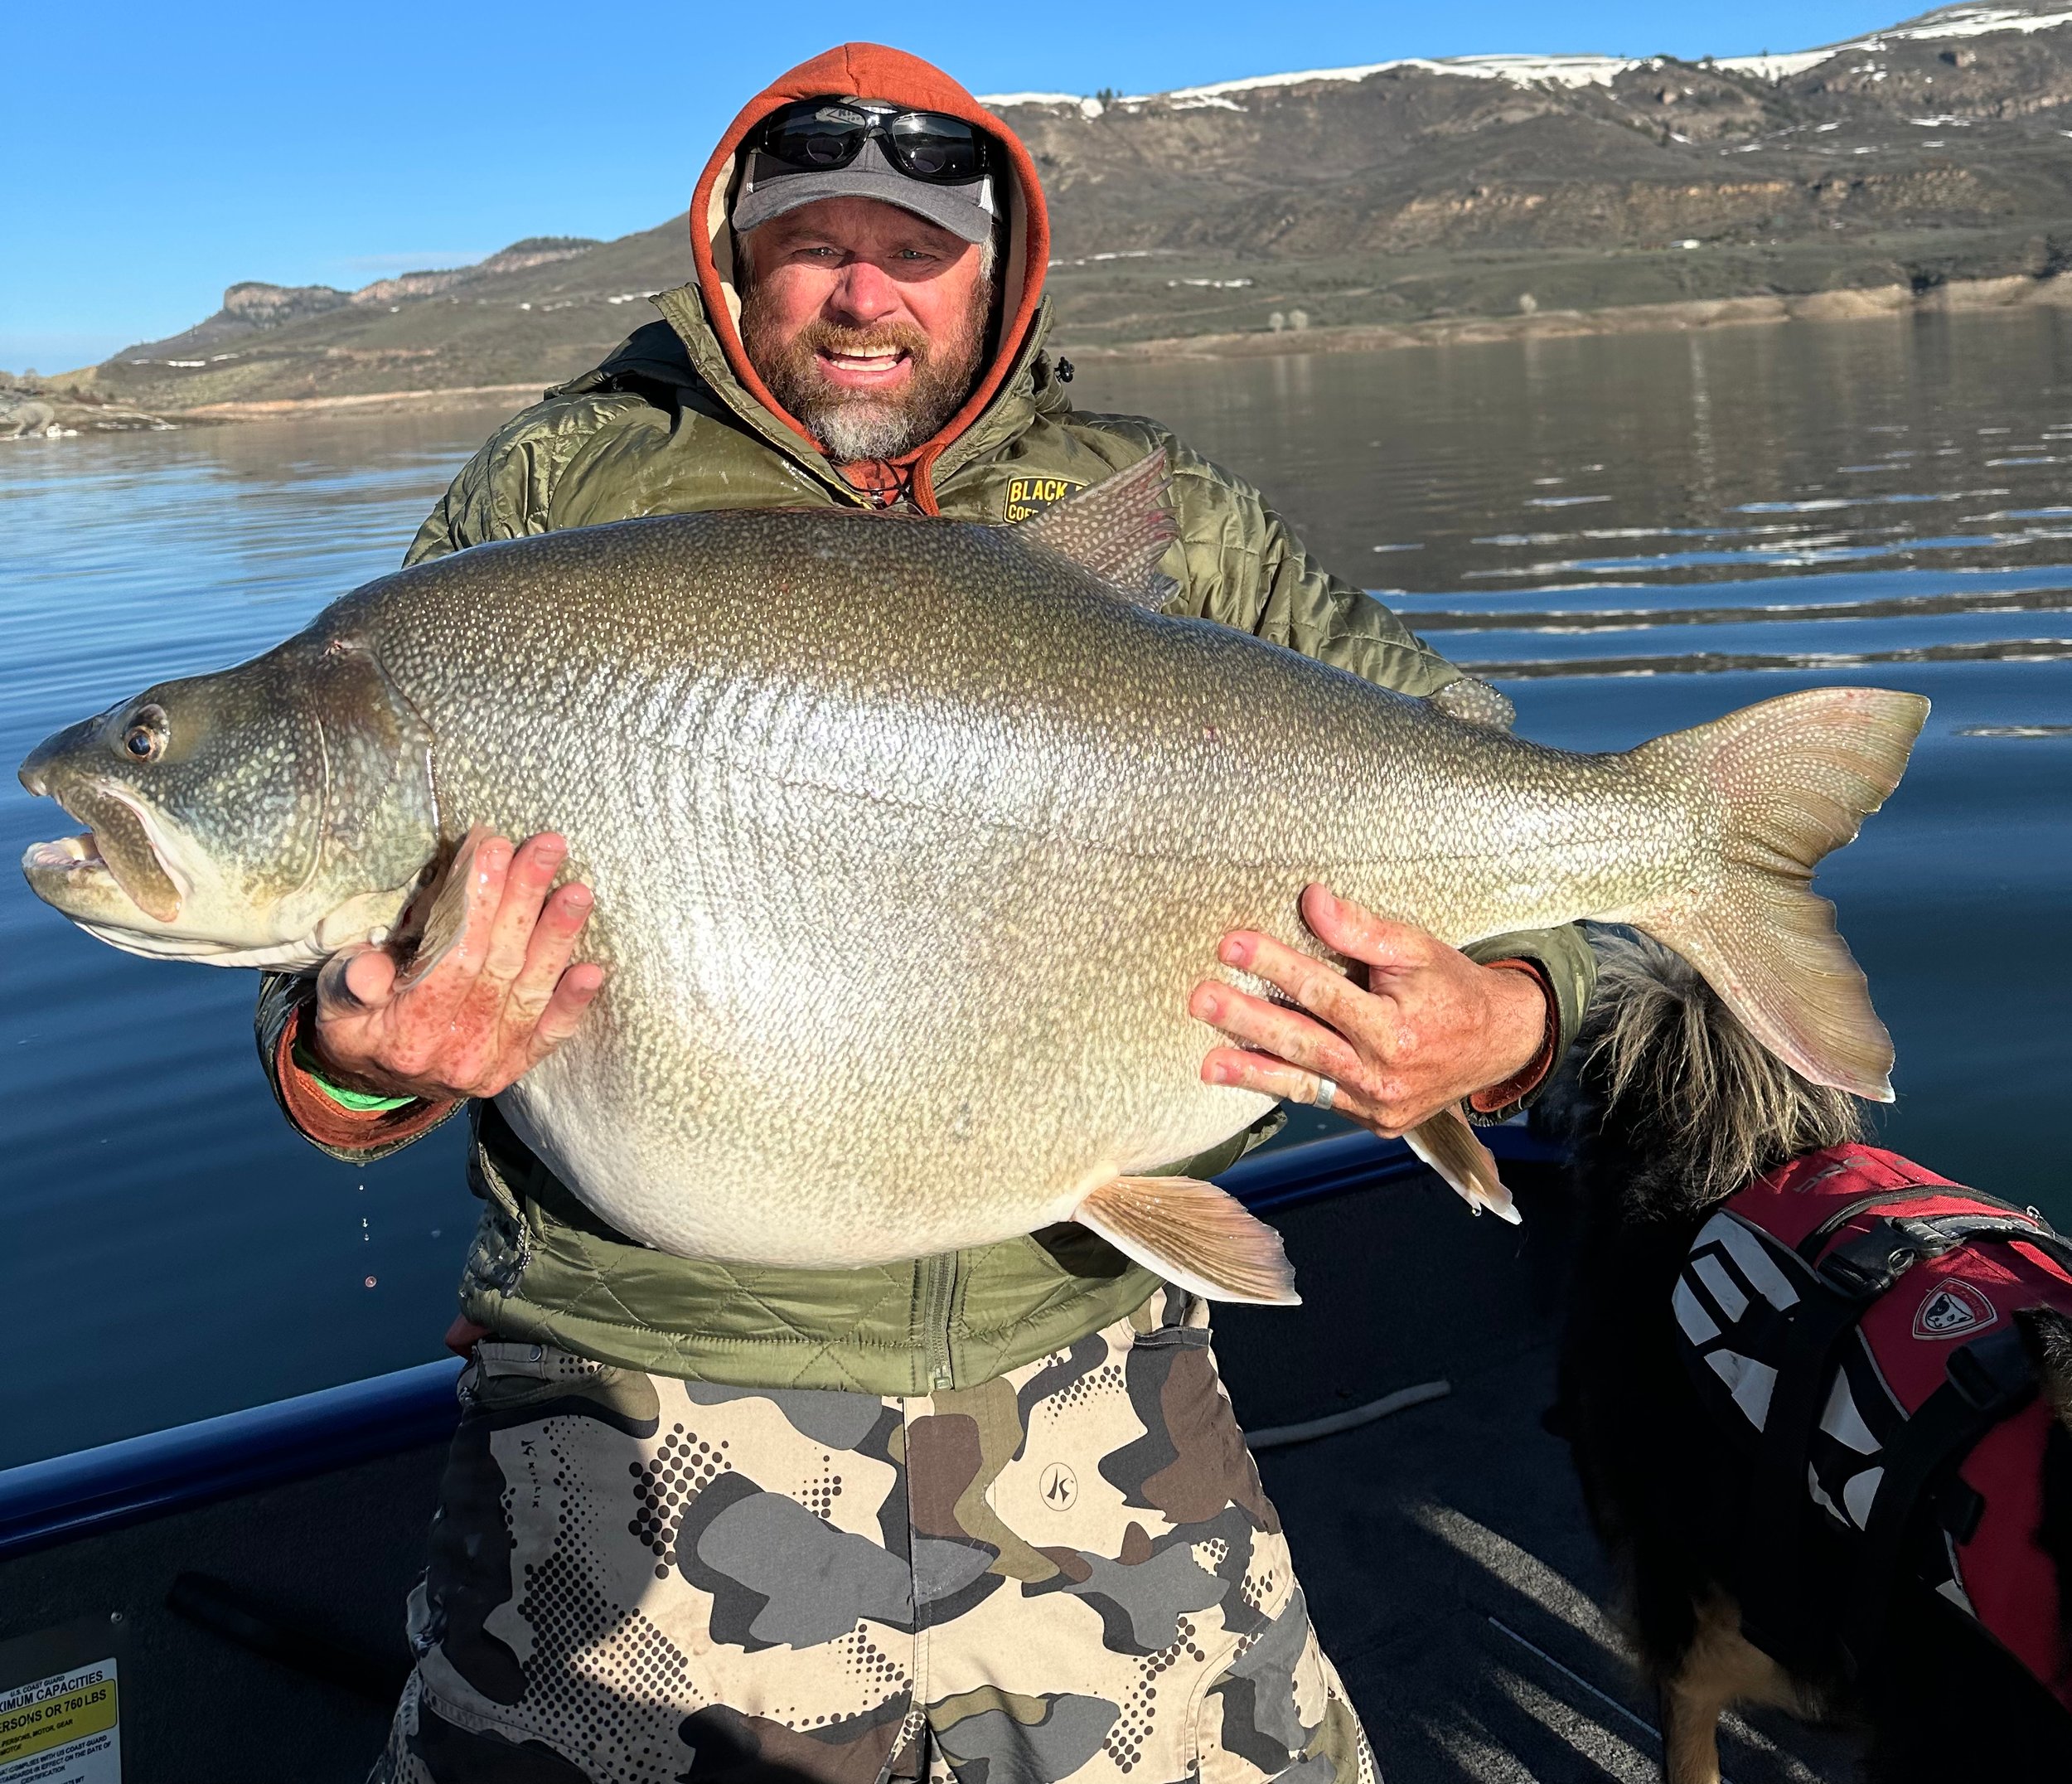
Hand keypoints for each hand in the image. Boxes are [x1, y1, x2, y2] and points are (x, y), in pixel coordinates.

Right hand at [307, 831, 602, 1103]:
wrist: (377, 1083)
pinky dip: (573, 1002)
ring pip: (531, 990)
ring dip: (558, 937)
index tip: (491, 846)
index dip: (476, 902)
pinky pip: (551, 1034)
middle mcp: (456, 1052)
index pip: (453, 957)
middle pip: (499, 964)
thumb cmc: (359, 1024)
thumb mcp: (334, 1006)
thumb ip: (348, 986)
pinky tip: (594, 969)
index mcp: (407, 1035)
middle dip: (524, 900)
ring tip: (579, 889)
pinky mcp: (517, 1065)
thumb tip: (365, 970)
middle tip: (545, 848)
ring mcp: (492, 1062)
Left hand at [1189, 884, 1548, 1136]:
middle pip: (1304, 1042)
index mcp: (1398, 1029)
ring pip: (1304, 1084)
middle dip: (1248, 1021)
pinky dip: (1282, 1087)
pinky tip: (1244, 1075)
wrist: (1500, 1044)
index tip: (1232, 945)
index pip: (1323, 992)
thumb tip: (1313, 900)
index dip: (1276, 966)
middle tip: (1202, 1000)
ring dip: (1251, 1071)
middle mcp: (1385, 1075)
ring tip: (1208, 1063)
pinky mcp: (1375, 1122)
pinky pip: (1320, 1102)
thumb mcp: (1416, 948)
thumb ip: (1361, 930)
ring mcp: (1378, 1105)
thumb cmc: (1453, 989)